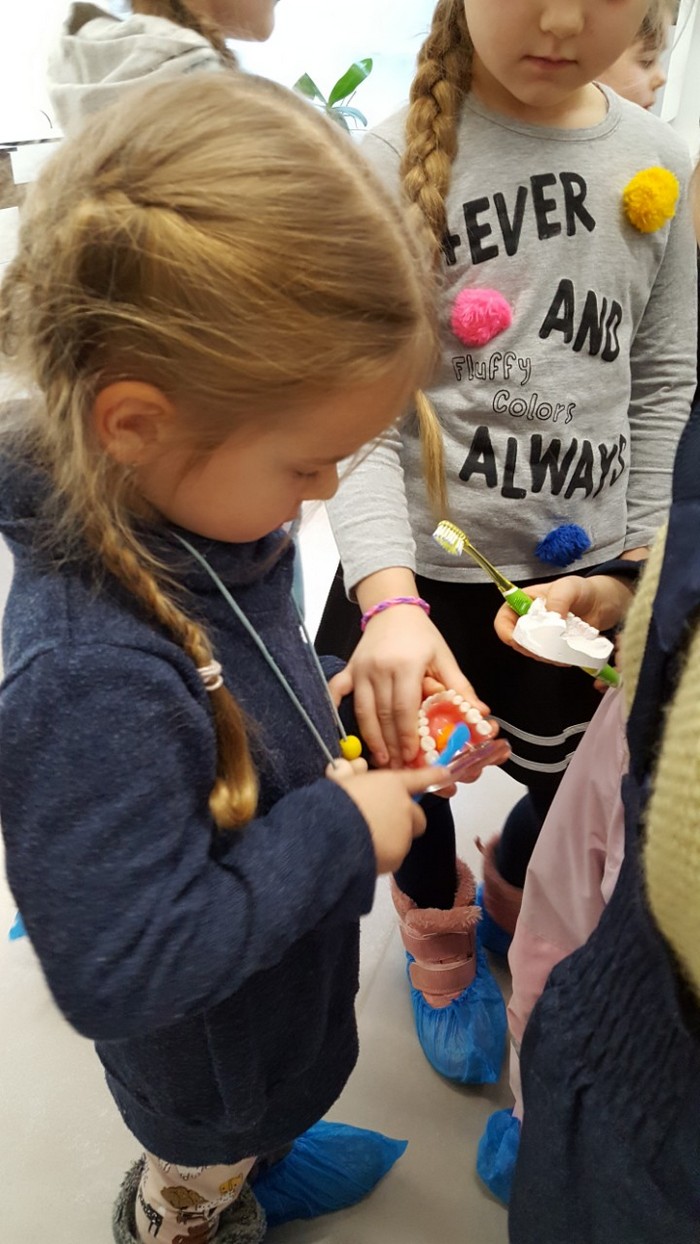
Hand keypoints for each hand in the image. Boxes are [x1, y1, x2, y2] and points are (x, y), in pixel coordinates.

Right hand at [325, 761, 449, 873]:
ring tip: (365, 840)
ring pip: (403, 838)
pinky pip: (393, 857)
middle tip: (382, 824)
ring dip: (391, 839)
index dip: (433, 776)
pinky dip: (383, 856)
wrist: (333, 833)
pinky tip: (364, 853)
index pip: (418, 778)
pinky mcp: (399, 855)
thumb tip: (353, 769)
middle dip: (405, 822)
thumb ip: (355, 778)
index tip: (445, 773)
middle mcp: (404, 806)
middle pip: (416, 817)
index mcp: (392, 784)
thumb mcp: (343, 782)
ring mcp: (404, 832)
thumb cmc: (334, 803)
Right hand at [328, 607, 487, 767]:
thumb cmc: (421, 634)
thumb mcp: (444, 656)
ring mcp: (361, 669)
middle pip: (383, 715)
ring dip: (371, 738)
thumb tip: (481, 712)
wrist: (393, 609)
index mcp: (406, 665)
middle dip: (391, 744)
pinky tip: (343, 732)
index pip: (404, 708)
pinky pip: (337, 692)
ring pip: (363, 711)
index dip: (406, 735)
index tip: (412, 756)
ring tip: (381, 759)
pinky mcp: (349, 669)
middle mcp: (380, 669)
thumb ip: (460, 685)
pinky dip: (336, 711)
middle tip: (398, 766)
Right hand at [494, 574, 634, 662]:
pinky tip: (568, 657)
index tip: (517, 641)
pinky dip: (556, 660)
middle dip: (529, 648)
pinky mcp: (554, 647)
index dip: (505, 631)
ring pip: (533, 652)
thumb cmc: (582, 590)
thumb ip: (558, 600)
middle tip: (546, 649)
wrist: (604, 602)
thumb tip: (550, 619)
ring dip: (545, 656)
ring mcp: (542, 636)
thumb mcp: (568, 587)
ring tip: (562, 652)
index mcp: (524, 602)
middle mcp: (529, 620)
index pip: (504, 618)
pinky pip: (549, 658)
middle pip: (517, 640)